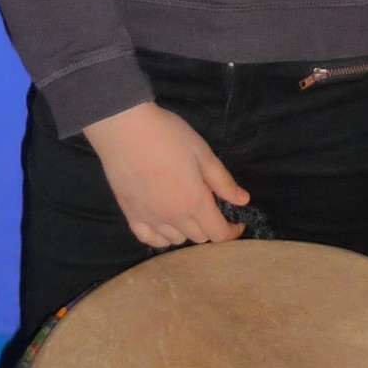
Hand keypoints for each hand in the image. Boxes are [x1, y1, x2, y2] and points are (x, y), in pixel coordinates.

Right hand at [84, 101, 248, 248]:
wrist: (124, 129)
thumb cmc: (168, 136)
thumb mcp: (203, 153)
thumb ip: (223, 181)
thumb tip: (243, 200)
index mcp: (194, 202)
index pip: (218, 233)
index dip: (231, 232)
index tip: (237, 224)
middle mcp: (172, 217)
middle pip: (199, 237)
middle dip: (210, 226)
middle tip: (210, 206)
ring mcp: (149, 218)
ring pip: (175, 239)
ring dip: (187, 230)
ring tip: (187, 212)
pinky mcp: (129, 214)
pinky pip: (149, 239)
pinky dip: (161, 237)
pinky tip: (165, 225)